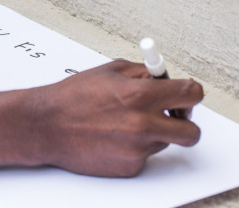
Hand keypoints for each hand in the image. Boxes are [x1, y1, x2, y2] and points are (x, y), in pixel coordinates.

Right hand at [32, 60, 202, 176]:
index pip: (191, 93)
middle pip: (192, 131)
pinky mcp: (130, 167)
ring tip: (124, 123)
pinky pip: (145, 156)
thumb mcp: (109, 71)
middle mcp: (145, 124)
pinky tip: (112, 137)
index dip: (190, 92)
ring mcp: (138, 149)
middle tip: (171, 114)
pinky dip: (134, 147)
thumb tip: (164, 78)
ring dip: (154, 132)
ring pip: (165, 142)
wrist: (46, 125)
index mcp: (141, 95)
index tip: (185, 93)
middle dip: (185, 121)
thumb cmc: (73, 97)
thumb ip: (142, 73)